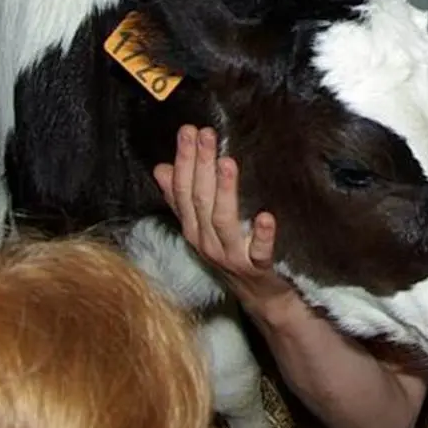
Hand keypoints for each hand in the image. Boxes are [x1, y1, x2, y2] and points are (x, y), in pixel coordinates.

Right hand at [153, 125, 294, 310]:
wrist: (261, 296)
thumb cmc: (233, 254)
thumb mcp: (203, 227)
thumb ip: (181, 200)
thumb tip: (160, 168)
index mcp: (193, 229)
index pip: (182, 191)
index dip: (185, 160)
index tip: (188, 131)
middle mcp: (206, 242)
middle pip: (200, 200)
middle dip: (201, 165)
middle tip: (205, 134)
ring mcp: (231, 256)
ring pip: (222, 221)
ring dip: (225, 192)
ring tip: (227, 163)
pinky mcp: (257, 267)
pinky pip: (258, 251)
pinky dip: (263, 235)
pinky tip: (267, 216)